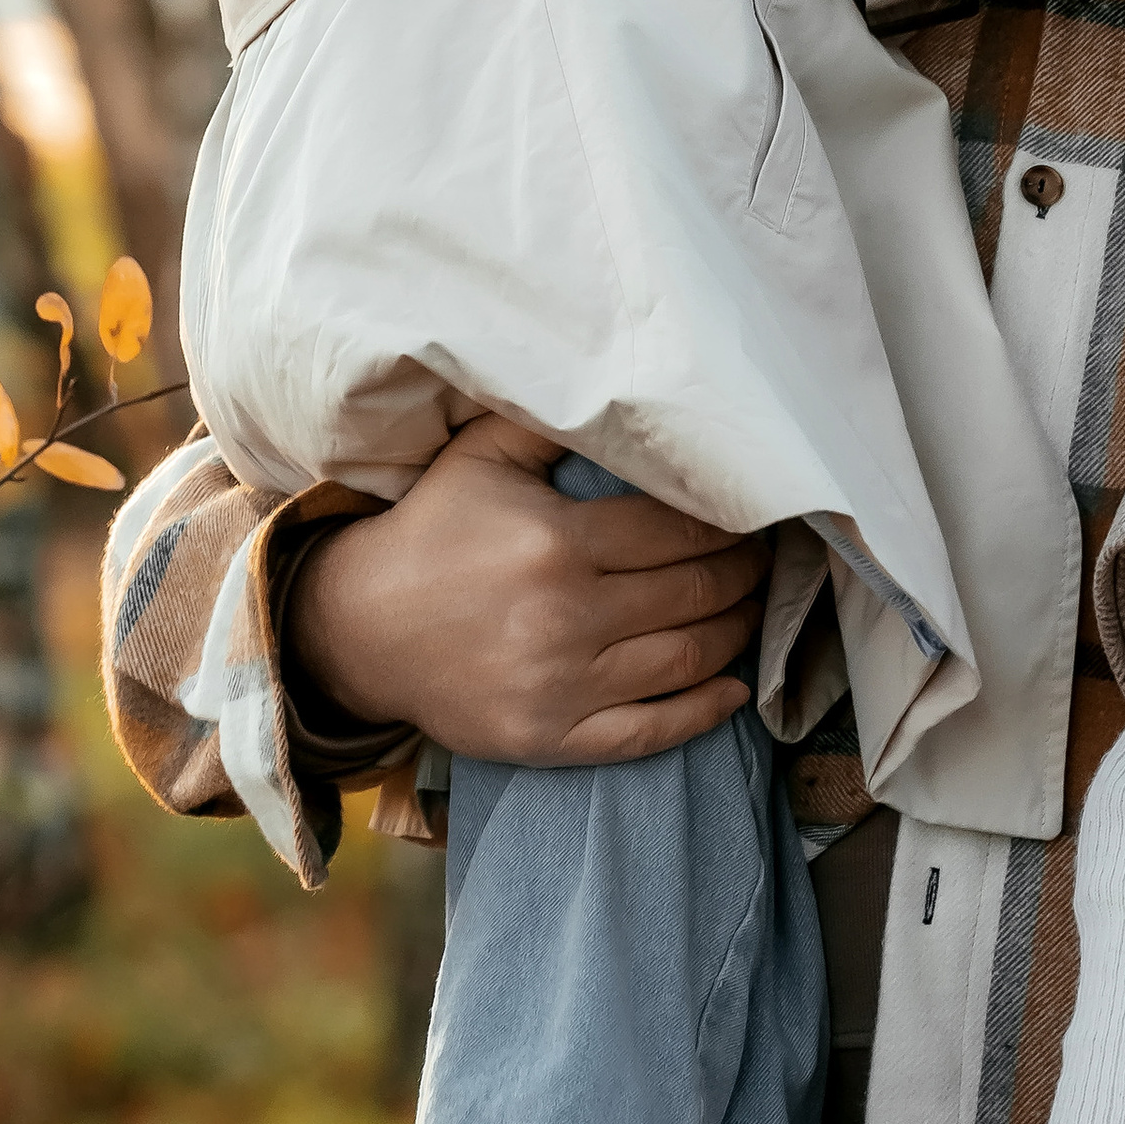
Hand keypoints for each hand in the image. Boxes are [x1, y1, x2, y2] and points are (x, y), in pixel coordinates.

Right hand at [287, 415, 769, 767]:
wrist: (357, 630)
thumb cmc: (430, 533)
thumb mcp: (480, 457)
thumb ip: (549, 419)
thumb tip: (623, 383)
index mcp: (558, 542)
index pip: (683, 533)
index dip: (734, 525)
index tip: (757, 516)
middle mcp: (567, 617)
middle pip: (697, 595)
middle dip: (746, 575)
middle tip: (767, 560)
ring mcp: (562, 686)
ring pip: (687, 659)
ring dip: (737, 632)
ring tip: (753, 608)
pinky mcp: (551, 739)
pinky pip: (650, 732)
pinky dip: (704, 711)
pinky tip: (735, 690)